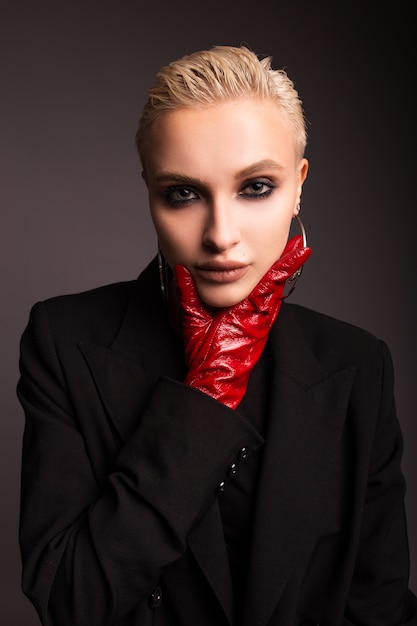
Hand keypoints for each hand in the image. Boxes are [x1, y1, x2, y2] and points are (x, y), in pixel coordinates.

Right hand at [174, 235, 311, 408]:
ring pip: (276, 297)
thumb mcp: (192, 322)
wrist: (215, 384)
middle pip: (277, 286)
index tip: (298, 248)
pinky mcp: (260, 334)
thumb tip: (182, 270)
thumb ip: (188, 294)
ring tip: (294, 259)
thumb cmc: (205, 357)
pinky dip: (275, 294)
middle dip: (288, 265)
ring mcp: (261, 327)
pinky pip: (271, 309)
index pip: (268, 282)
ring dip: (283, 278)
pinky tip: (277, 287)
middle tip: (301, 247)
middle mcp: (259, 317)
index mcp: (244, 311)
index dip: (282, 263)